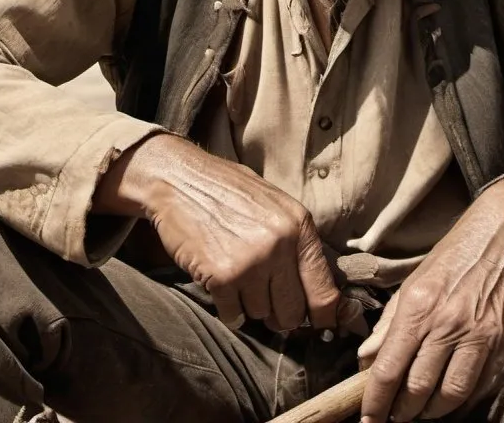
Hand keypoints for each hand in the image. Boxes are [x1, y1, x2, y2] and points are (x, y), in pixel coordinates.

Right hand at [93, 133, 342, 331]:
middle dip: (280, 314)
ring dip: (250, 305)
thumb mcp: (275, 204)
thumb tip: (319, 290)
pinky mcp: (222, 276)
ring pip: (261, 314)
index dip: (324, 315)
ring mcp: (251, 262)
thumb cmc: (227, 190)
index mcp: (299, 224)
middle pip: (292, 312)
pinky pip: (233, 316)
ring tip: (238, 276)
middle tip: (267, 301)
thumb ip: (297, 241)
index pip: (325, 289)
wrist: (179, 180)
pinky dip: (228, 309)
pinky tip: (221, 284)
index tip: (318, 324)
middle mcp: (280, 244)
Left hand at [358, 170, 503, 421]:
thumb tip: (367, 357)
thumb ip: (390, 322)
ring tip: (421, 409)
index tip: (368, 419)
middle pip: (416, 389)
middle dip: (401, 411)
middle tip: (395, 414)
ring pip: (448, 396)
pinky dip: (459, 399)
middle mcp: (445, 325)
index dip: (375, 403)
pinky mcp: (500, 346)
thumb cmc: (455, 255)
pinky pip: (477, 387)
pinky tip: (448, 395)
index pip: (388, 368)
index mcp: (417, 306)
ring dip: (430, 411)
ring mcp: (476, 337)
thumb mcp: (415, 280)